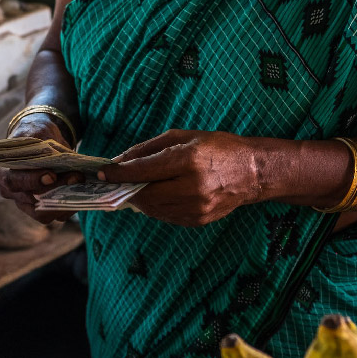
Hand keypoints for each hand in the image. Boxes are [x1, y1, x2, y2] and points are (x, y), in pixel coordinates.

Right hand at [0, 113, 83, 223]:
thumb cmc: (35, 135)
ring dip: (65, 201)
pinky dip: (70, 207)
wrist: (39, 141)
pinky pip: (54, 215)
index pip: (12, 180)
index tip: (51, 175)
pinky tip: (83, 193)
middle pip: (29, 198)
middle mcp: (8, 190)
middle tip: (77, 177)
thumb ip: (44, 145)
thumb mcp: (38, 133)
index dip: (31, 180)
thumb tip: (58, 159)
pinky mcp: (38, 210)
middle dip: (55, 189)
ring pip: (42, 213)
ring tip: (81, 184)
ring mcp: (22, 203)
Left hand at [97, 129, 263, 226]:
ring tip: (137, 187)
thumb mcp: (183, 137)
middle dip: (127, 188)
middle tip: (117, 181)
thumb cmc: (217, 148)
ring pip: (152, 208)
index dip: (119, 173)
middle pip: (144, 193)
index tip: (103, 173)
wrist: (253, 172)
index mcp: (188, 160)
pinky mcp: (198, 220)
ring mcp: (196, 207)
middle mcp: (192, 187)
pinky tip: (157, 195)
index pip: (142, 171)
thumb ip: (148, 149)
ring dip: (139, 198)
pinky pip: (165, 215)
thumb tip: (120, 161)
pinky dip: (155, 206)